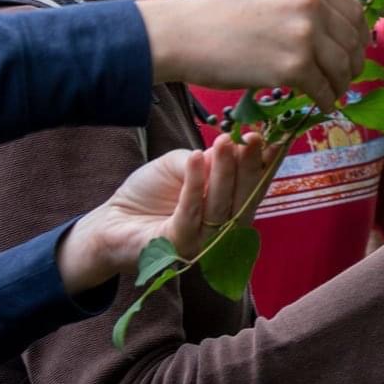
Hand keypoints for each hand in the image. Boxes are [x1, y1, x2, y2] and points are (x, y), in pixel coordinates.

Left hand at [57, 132, 279, 294]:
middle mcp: (223, 229)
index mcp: (230, 209)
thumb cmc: (149, 193)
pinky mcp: (178, 246)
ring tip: (225, 141)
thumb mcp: (181, 164)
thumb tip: (232, 146)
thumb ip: (205, 159)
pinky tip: (196, 158)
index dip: (266, 164)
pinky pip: (190, 214)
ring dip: (224, 171)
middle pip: (244, 198)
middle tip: (251, 137)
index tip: (273, 137)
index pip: (254, 186)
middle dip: (249, 165)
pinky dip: (194, 184)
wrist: (111, 221)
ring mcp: (203, 242)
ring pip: (220, 206)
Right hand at [137, 0, 370, 109]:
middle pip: (353, 41)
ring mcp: (305, 33)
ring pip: (343, 67)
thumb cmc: (221, 17)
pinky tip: (320, 103)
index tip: (354, 52)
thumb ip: (306, 3)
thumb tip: (344, 31)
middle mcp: (311, 1)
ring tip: (331, 90)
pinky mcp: (295, 66)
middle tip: (344, 77)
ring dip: (340, 83)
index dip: (358, 37)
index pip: (354, 11)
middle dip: (352, 63)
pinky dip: (326, 100)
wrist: (181, 34)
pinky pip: (325, 89)